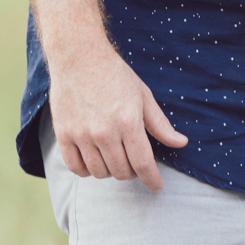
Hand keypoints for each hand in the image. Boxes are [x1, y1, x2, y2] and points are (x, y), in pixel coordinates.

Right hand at [49, 45, 187, 192]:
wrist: (78, 57)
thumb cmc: (115, 75)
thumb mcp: (144, 96)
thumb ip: (160, 124)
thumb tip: (181, 143)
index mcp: (128, 123)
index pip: (144, 164)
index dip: (152, 181)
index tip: (156, 187)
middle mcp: (105, 132)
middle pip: (122, 172)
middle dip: (132, 173)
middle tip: (134, 162)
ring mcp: (81, 134)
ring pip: (99, 173)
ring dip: (110, 171)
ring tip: (114, 157)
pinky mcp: (63, 134)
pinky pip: (75, 168)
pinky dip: (86, 170)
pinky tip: (94, 159)